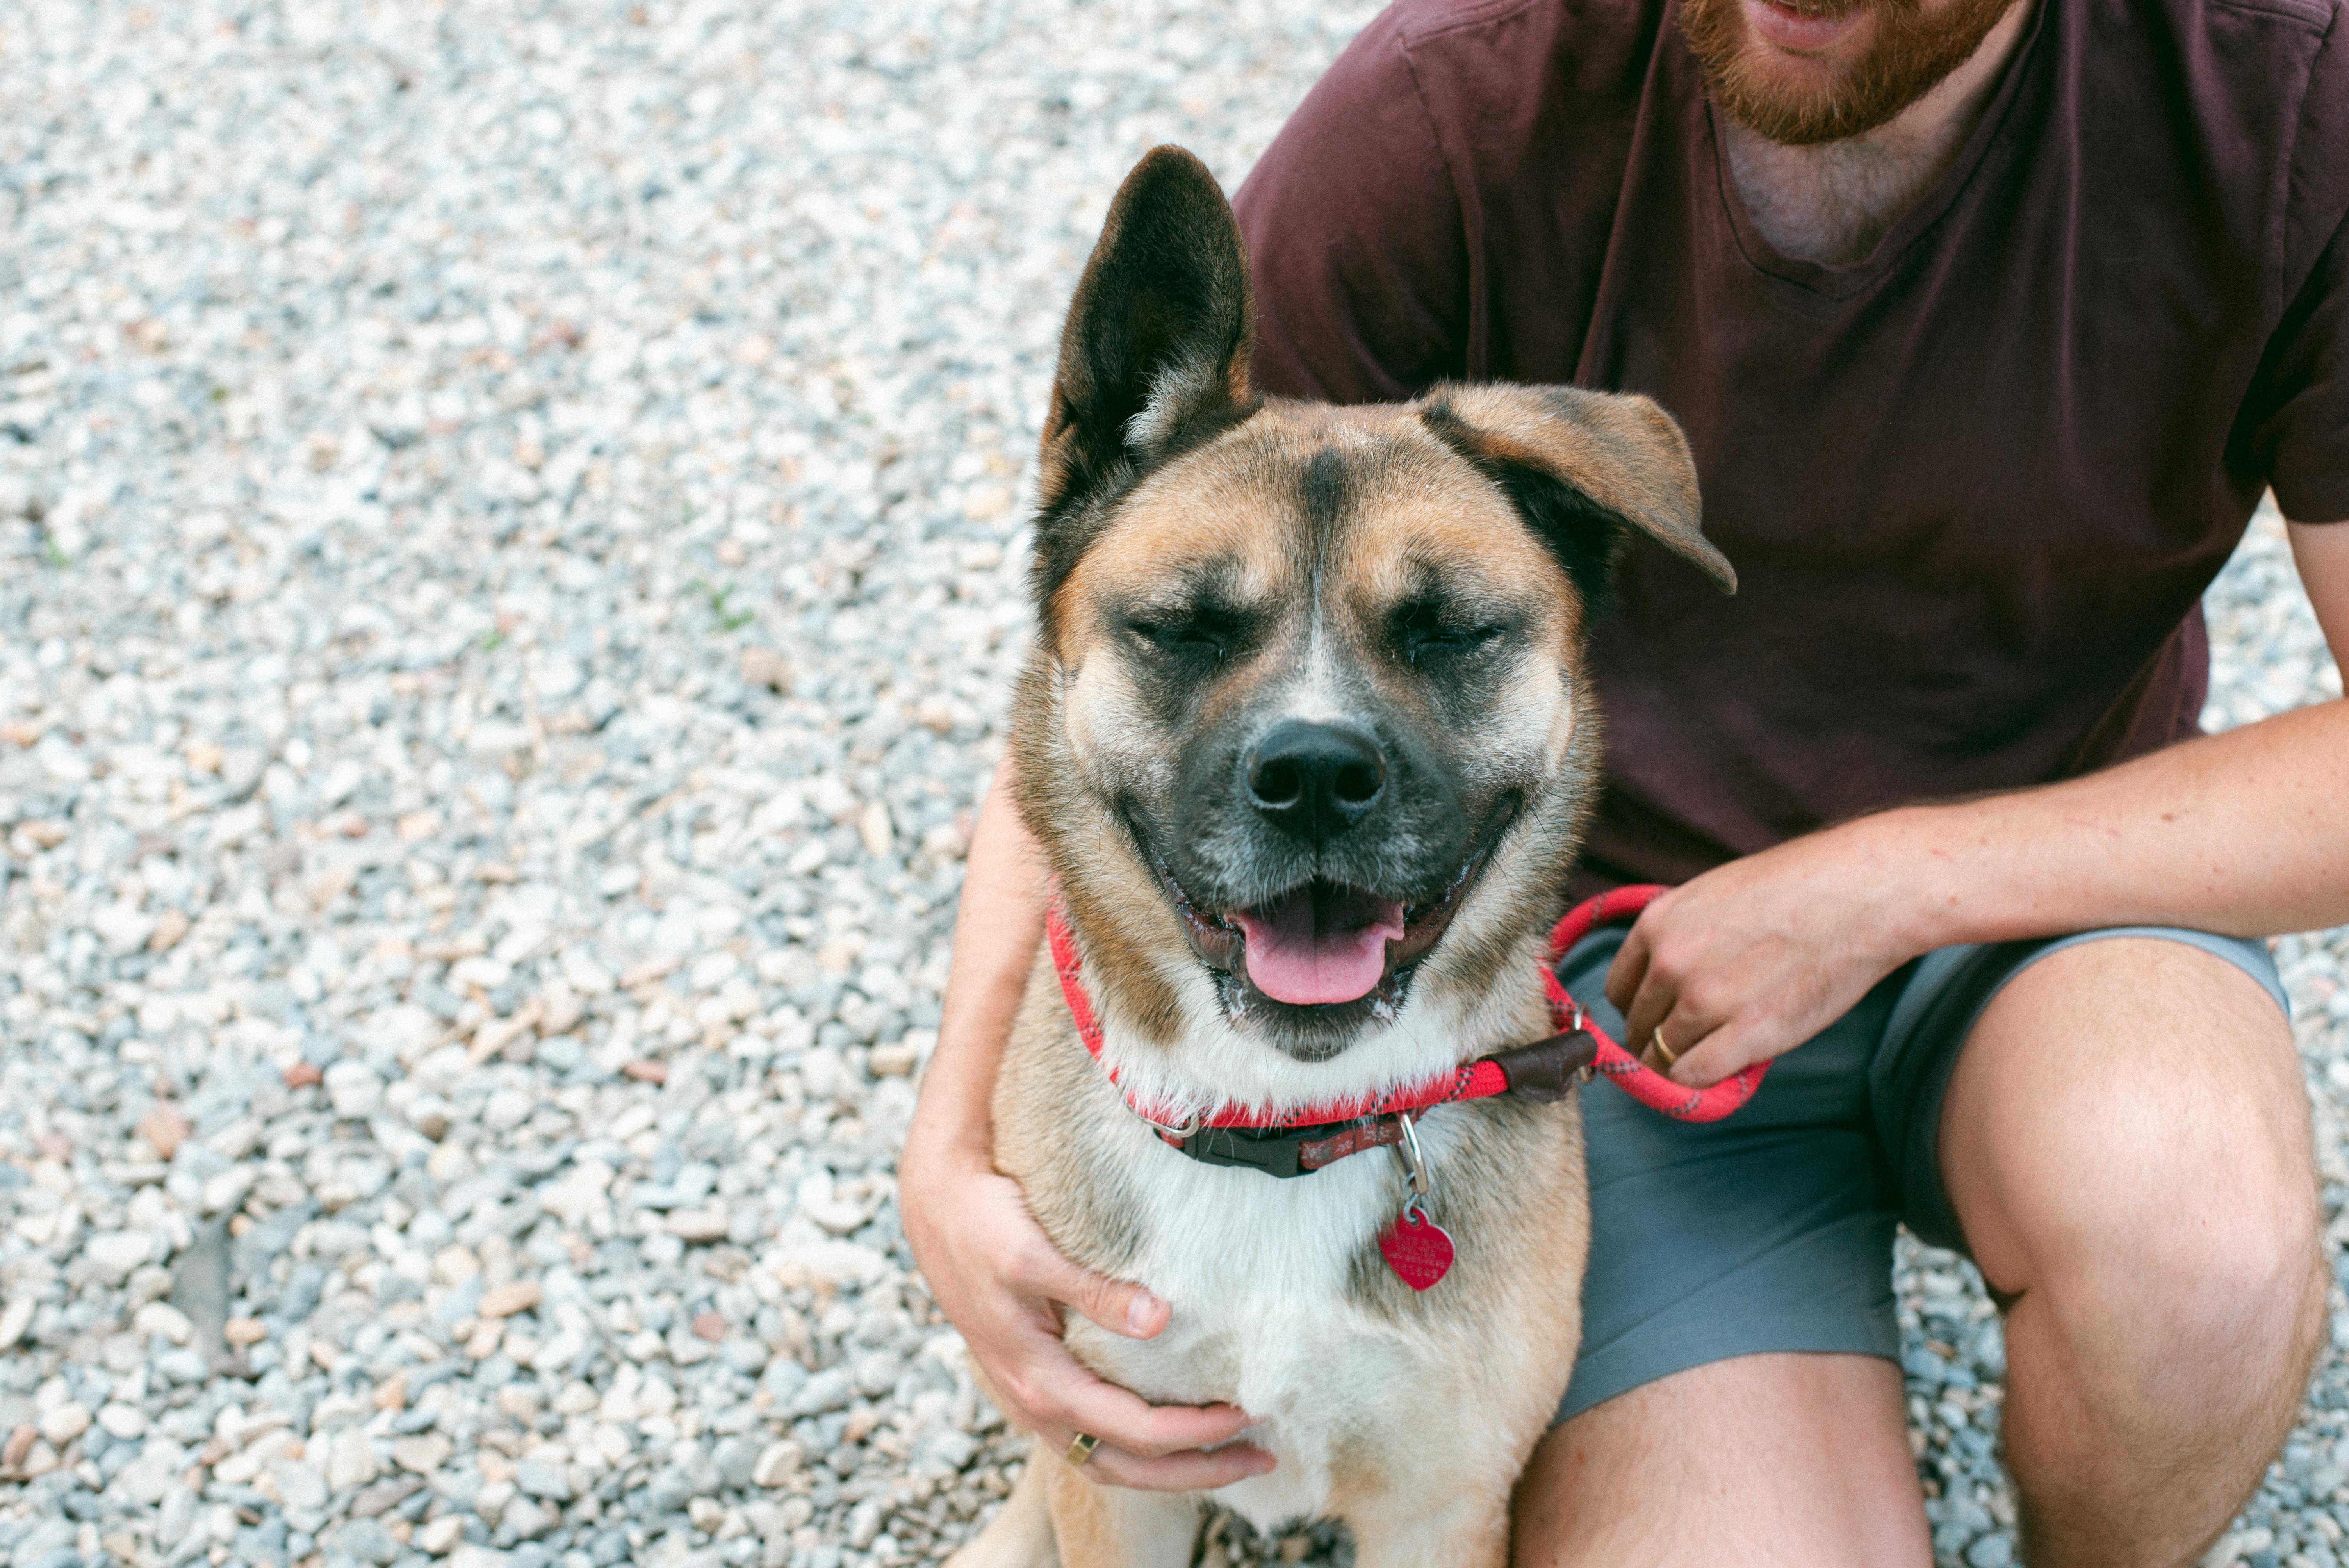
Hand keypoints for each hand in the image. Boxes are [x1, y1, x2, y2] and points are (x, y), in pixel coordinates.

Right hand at [899, 1138, 1274, 1489]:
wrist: (934, 1207)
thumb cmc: (982, 1226)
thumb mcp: (1032, 1254)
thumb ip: (1093, 1290)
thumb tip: (1161, 1318)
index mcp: (1040, 1381)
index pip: (1135, 1430)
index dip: (1197, 1431)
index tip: (1251, 1412)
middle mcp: (1036, 1404)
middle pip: (1128, 1466)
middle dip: (1198, 1470)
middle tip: (1265, 1454)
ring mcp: (1034, 1398)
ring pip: (1109, 1460)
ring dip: (1172, 1466)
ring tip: (1232, 1454)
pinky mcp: (1038, 1380)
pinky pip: (1094, 1437)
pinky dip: (1139, 1446)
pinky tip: (1174, 1427)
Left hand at [1604, 816, 1930, 1089]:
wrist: (1859, 895)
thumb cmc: (1795, 890)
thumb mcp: (1712, 896)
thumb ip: (1681, 937)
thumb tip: (1664, 982)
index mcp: (1658, 925)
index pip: (1618, 990)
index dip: (1638, 1010)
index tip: (1658, 1018)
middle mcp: (1670, 964)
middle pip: (1639, 1027)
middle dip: (1658, 1039)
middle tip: (1690, 1042)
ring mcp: (1705, 1001)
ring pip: (1662, 1057)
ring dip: (1680, 1064)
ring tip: (1711, 1055)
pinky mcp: (1747, 1033)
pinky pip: (1694, 1077)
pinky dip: (1701, 1082)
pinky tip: (1722, 1072)